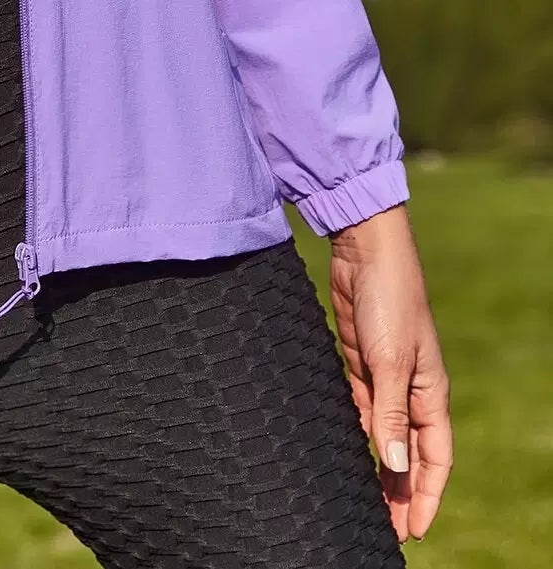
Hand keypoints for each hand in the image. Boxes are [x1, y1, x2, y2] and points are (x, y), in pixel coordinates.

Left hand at [327, 203, 452, 542]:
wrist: (364, 250)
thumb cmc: (389, 300)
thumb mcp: (391, 361)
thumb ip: (392, 415)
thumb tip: (397, 466)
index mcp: (430, 393)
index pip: (436, 458)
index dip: (427, 495)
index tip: (415, 530)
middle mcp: (410, 389)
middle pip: (410, 453)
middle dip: (402, 491)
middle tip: (387, 528)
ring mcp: (384, 376)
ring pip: (384, 435)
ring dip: (378, 467)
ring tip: (366, 502)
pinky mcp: (358, 362)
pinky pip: (360, 409)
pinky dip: (356, 433)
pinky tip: (345, 454)